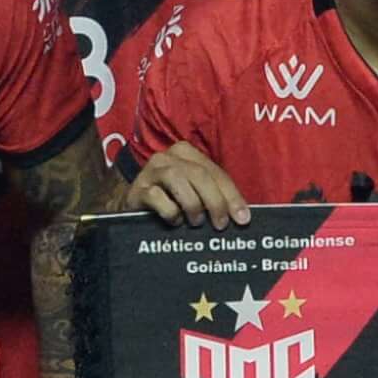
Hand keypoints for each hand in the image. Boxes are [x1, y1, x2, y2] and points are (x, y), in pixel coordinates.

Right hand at [130, 142, 248, 228]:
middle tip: (221, 224)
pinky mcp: (137, 189)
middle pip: (199, 174)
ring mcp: (150, 171)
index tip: (243, 218)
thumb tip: (241, 216)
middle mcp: (168, 157)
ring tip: (196, 222)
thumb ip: (214, 197)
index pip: (216, 172)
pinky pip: (157, 198)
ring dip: (193, 205)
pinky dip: (171, 212)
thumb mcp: (194, 194)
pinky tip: (174, 221)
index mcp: (186, 153)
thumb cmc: (170, 202)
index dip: (232, 196)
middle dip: (215, 201)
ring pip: (178, 180)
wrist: (134, 210)